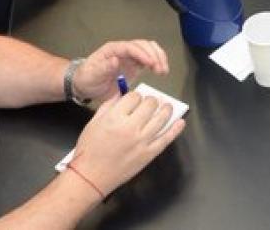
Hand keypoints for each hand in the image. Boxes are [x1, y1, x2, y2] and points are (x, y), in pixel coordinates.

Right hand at [67, 92, 183, 197]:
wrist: (91, 176)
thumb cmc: (89, 150)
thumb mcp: (93, 122)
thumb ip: (109, 105)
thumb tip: (122, 93)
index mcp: (115, 118)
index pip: (134, 96)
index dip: (135, 96)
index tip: (135, 99)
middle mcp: (131, 128)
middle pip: (150, 104)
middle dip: (151, 101)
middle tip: (150, 103)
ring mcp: (142, 142)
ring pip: (161, 118)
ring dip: (166, 110)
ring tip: (167, 107)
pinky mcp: (148, 154)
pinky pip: (166, 139)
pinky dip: (175, 130)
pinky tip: (180, 122)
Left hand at [72, 39, 170, 104]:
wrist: (85, 85)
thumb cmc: (87, 78)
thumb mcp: (92, 75)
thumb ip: (103, 68)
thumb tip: (115, 60)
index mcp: (112, 49)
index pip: (130, 47)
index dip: (142, 53)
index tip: (150, 63)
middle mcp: (123, 50)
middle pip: (143, 45)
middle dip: (154, 55)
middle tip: (160, 69)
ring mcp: (130, 57)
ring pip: (149, 49)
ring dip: (158, 57)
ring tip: (163, 70)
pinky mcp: (134, 65)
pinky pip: (149, 58)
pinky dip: (157, 62)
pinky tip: (161, 70)